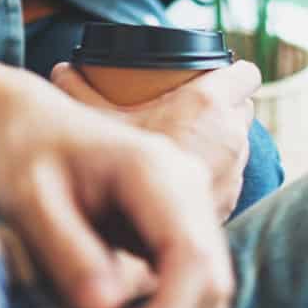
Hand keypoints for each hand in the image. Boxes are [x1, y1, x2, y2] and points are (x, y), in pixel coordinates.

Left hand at [0, 58, 235, 307]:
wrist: (38, 123)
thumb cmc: (28, 155)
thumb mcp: (28, 199)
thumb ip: (66, 251)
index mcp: (154, 169)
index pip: (191, 255)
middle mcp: (189, 183)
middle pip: (212, 278)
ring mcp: (193, 202)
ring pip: (210, 285)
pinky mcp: (185, 222)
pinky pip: (195, 279)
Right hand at [51, 61, 259, 220]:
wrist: (125, 238)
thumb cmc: (112, 170)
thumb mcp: (92, 118)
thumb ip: (77, 88)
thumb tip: (61, 69)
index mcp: (208, 105)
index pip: (246, 74)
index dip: (233, 72)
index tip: (216, 74)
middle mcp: (232, 137)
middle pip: (244, 109)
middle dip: (226, 107)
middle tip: (195, 110)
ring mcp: (234, 173)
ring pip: (240, 145)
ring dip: (222, 142)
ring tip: (191, 142)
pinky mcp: (230, 203)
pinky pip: (231, 178)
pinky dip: (217, 174)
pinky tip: (190, 176)